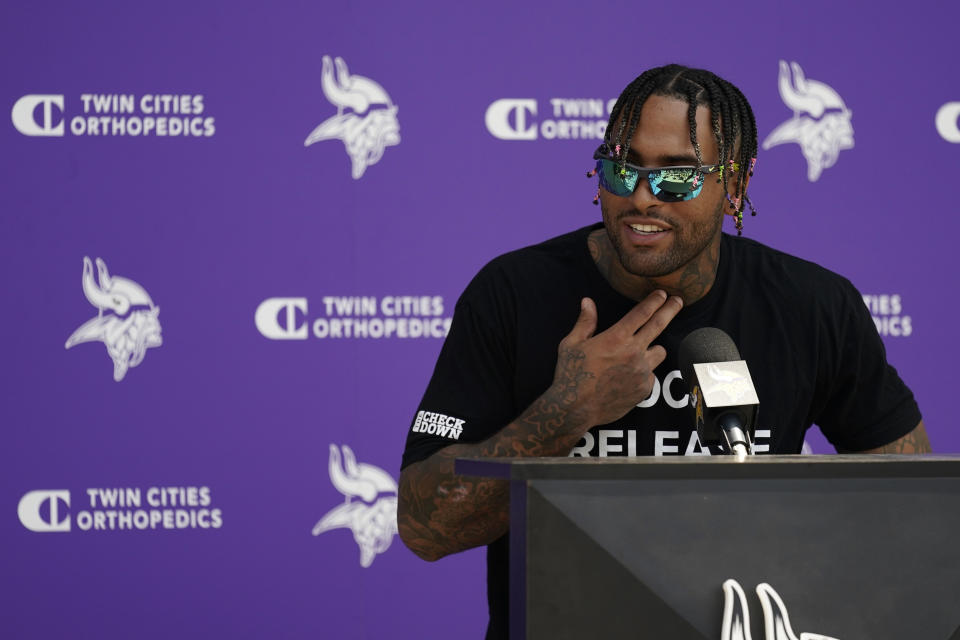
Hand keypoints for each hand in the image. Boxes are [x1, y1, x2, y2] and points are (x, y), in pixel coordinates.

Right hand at [551, 291, 681, 425]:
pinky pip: (651, 374)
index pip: (642, 313)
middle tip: (678, 301)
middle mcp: (633, 351)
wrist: (576, 408)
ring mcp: (642, 371)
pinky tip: (628, 376)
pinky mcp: (644, 388)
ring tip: (643, 350)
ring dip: (654, 347)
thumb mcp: (572, 344)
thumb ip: (585, 322)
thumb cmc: (570, 374)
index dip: (654, 301)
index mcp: (616, 337)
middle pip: (659, 325)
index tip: (662, 294)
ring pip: (659, 351)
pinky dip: (644, 371)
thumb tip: (588, 302)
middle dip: (670, 310)